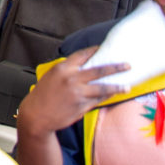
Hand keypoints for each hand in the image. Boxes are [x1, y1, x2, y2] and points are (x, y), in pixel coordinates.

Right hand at [13, 47, 128, 135]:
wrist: (36, 116)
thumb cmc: (43, 96)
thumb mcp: (51, 77)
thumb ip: (67, 71)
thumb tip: (85, 68)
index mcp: (63, 68)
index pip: (83, 55)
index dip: (95, 51)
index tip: (105, 49)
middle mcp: (71, 79)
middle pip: (100, 70)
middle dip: (116, 67)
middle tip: (128, 65)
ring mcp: (78, 93)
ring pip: (103, 87)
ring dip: (117, 87)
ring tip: (127, 86)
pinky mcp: (81, 106)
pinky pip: (97, 100)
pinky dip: (105, 97)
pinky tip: (112, 95)